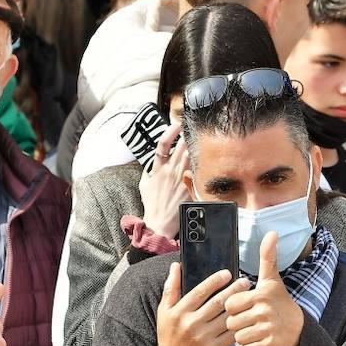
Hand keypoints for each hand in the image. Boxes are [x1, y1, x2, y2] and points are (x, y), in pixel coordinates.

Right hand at [140, 123, 188, 238]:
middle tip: (189, 128)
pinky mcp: (189, 186)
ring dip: (193, 145)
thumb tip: (151, 162)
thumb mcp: (144, 185)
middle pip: (180, 146)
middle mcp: (170, 171)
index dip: (170, 131)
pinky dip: (198, 161)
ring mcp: (181, 178)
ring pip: (190, 155)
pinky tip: (200, 156)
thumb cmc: (151, 204)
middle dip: (186, 134)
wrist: (160, 222)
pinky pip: (196, 169)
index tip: (175, 123)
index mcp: (157, 169)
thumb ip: (148, 171)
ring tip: (196, 138)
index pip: (163, 144)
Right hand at [154, 263, 249, 345]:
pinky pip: (230, 335)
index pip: (200, 292)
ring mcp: (203, 338)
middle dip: (233, 290)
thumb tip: (176, 265)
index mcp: (179, 312)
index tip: (227, 273)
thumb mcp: (164, 311)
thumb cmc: (169, 335)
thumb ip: (171, 287)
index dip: (215, 281)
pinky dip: (240, 326)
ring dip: (240, 307)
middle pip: (217, 303)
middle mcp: (191, 324)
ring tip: (250, 297)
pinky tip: (248, 317)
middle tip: (245, 281)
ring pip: (226, 318)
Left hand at [224, 232, 303, 345]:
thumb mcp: (272, 279)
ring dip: (243, 336)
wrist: (298, 329)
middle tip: (251, 320)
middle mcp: (264, 311)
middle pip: (231, 322)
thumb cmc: (278, 302)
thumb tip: (272, 232)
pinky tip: (259, 340)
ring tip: (255, 330)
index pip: (230, 304)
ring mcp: (268, 329)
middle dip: (238, 323)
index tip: (246, 306)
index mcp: (260, 294)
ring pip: (237, 337)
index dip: (235, 307)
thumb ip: (267, 257)